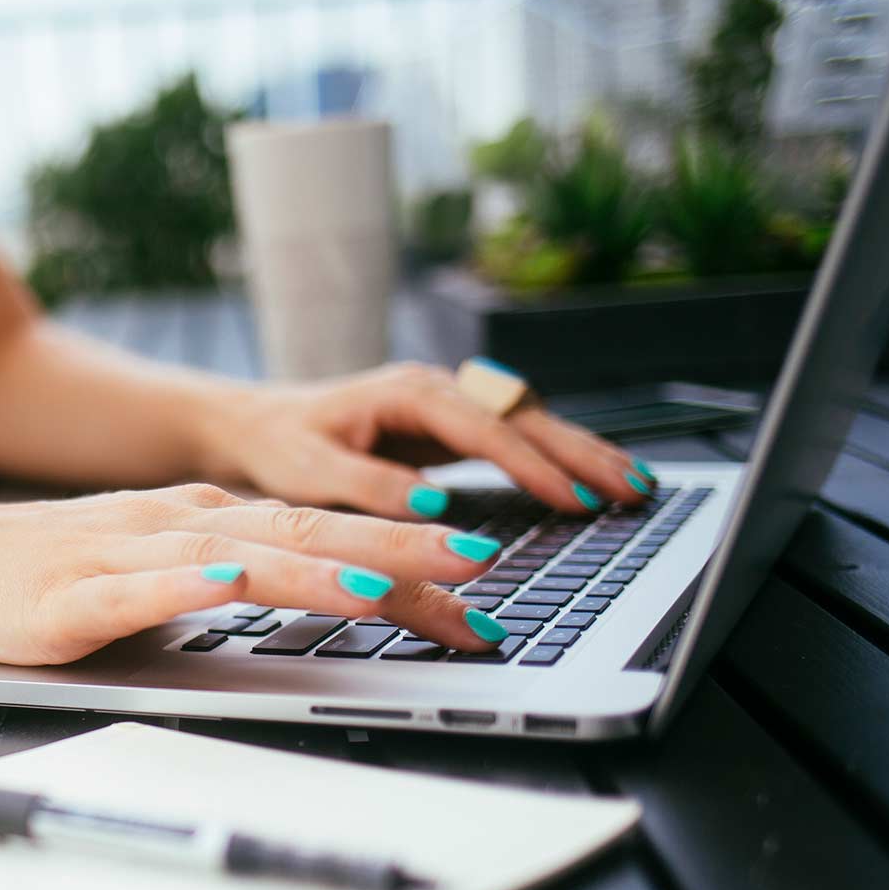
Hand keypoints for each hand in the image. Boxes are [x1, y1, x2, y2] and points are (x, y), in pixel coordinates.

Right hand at [0, 483, 513, 665]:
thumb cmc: (30, 570)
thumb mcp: (143, 563)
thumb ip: (215, 571)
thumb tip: (292, 589)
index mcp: (196, 520)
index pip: (320, 534)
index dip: (404, 556)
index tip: (478, 587)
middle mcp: (172, 524)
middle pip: (301, 533)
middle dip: (396, 550)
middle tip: (481, 568)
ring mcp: (121, 555)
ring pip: (235, 555)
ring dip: (315, 568)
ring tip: (384, 581)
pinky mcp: (68, 595)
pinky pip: (137, 587)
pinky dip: (188, 583)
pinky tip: (226, 581)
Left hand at [201, 362, 656, 519]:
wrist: (253, 426)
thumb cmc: (278, 446)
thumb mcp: (311, 472)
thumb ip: (371, 485)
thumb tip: (433, 500)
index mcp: (406, 392)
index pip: (484, 429)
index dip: (533, 464)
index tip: (574, 497)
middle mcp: (433, 389)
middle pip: (523, 416)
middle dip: (582, 451)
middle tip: (635, 488)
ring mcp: (444, 404)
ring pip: (528, 422)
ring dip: (581, 451)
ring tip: (634, 486)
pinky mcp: (446, 427)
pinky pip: (513, 437)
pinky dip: (554, 456)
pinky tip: (588, 481)